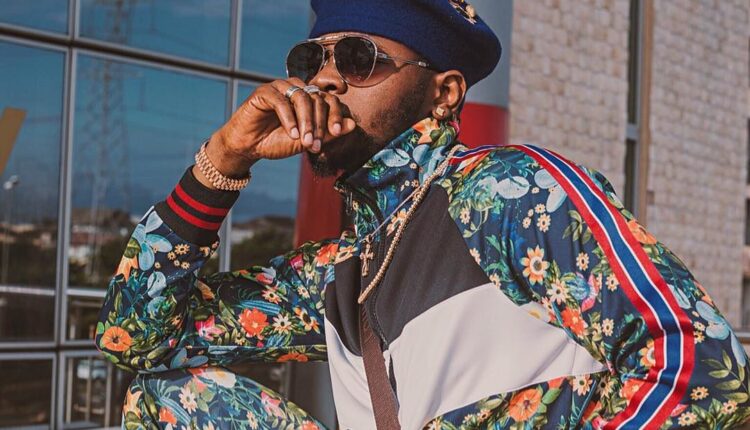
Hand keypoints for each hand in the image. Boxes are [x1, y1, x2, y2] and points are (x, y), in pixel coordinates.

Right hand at [206, 78, 356, 176]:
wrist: (249, 147)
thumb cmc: (277, 142)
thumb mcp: (306, 141)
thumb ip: (329, 133)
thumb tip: (352, 124)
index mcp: (309, 98)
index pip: (329, 99)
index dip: (335, 114)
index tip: (337, 132)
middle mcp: (296, 89)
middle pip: (316, 98)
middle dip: (319, 123)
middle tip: (315, 144)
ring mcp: (279, 87)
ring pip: (301, 96)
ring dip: (305, 121)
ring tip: (303, 141)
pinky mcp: (263, 91)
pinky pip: (280, 100)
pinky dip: (288, 117)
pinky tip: (291, 133)